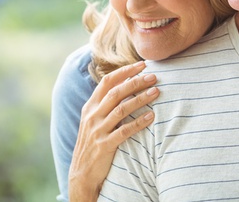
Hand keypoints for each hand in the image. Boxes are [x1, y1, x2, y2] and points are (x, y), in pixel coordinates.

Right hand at [68, 61, 157, 201]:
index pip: (107, 82)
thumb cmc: (93, 143)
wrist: (81, 173)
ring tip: (156, 92)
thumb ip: (105, 105)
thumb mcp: (93, 121)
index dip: (124, 72)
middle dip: (136, 82)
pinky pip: (125, 131)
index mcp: (90, 107)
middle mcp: (92, 116)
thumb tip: (125, 86)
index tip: (142, 65)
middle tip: (154, 77)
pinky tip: (151, 116)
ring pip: (121, 109)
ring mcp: (97, 130)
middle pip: (116, 93)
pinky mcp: (104, 145)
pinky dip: (139, 122)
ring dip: (140, 99)